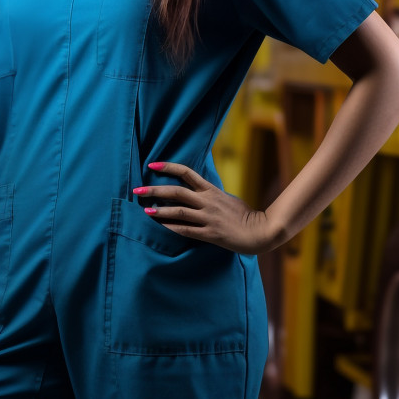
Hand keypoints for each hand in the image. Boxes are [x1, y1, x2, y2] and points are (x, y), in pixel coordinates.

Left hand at [133, 160, 279, 254]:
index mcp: (211, 190)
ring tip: (145, 210)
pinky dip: (172, 229)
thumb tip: (193, 189)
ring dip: (160, 211)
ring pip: (179, 212)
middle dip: (155, 190)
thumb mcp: (226, 197)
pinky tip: (160, 228)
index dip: (168, 167)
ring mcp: (208, 218)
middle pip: (176, 192)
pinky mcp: (210, 234)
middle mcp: (207, 202)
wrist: (260, 232)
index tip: (151, 164)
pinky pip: (186, 231)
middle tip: (138, 190)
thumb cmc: (244, 214)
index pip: (186, 172)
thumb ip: (209, 193)